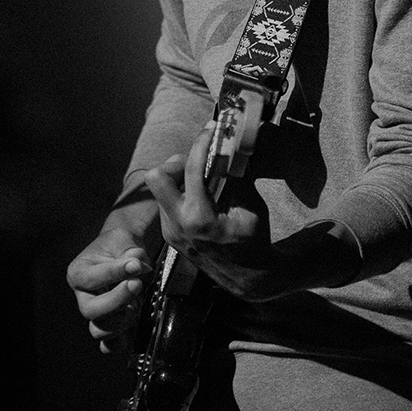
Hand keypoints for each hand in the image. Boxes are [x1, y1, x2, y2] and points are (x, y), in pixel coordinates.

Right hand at [66, 225, 151, 354]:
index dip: (114, 273)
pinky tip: (133, 328)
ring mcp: (96, 315)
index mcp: (78, 273)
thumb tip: (137, 266)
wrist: (123, 252)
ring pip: (99, 330)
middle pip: (90, 311)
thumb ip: (130, 254)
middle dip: (116, 300)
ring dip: (121, 320)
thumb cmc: (118, 246)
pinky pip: (110, 345)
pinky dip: (121, 342)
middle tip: (137, 285)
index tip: (136, 265)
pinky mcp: (111, 327)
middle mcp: (83, 297)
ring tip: (136, 304)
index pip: (90, 279)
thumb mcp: (123, 242)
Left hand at [142, 123, 274, 299]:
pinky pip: (166, 203)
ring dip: (177, 178)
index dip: (201, 143)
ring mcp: (170, 232)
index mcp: (199, 217)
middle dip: (175, 162)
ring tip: (201, 178)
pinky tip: (199, 195)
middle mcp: (177, 224)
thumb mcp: (250, 206)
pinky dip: (180, 193)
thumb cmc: (254, 241)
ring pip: (160, 190)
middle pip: (156, 177)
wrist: (249, 279)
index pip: (191, 168)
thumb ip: (235, 176)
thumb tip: (229, 145)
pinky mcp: (169, 235)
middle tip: (196, 160)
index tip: (211, 131)